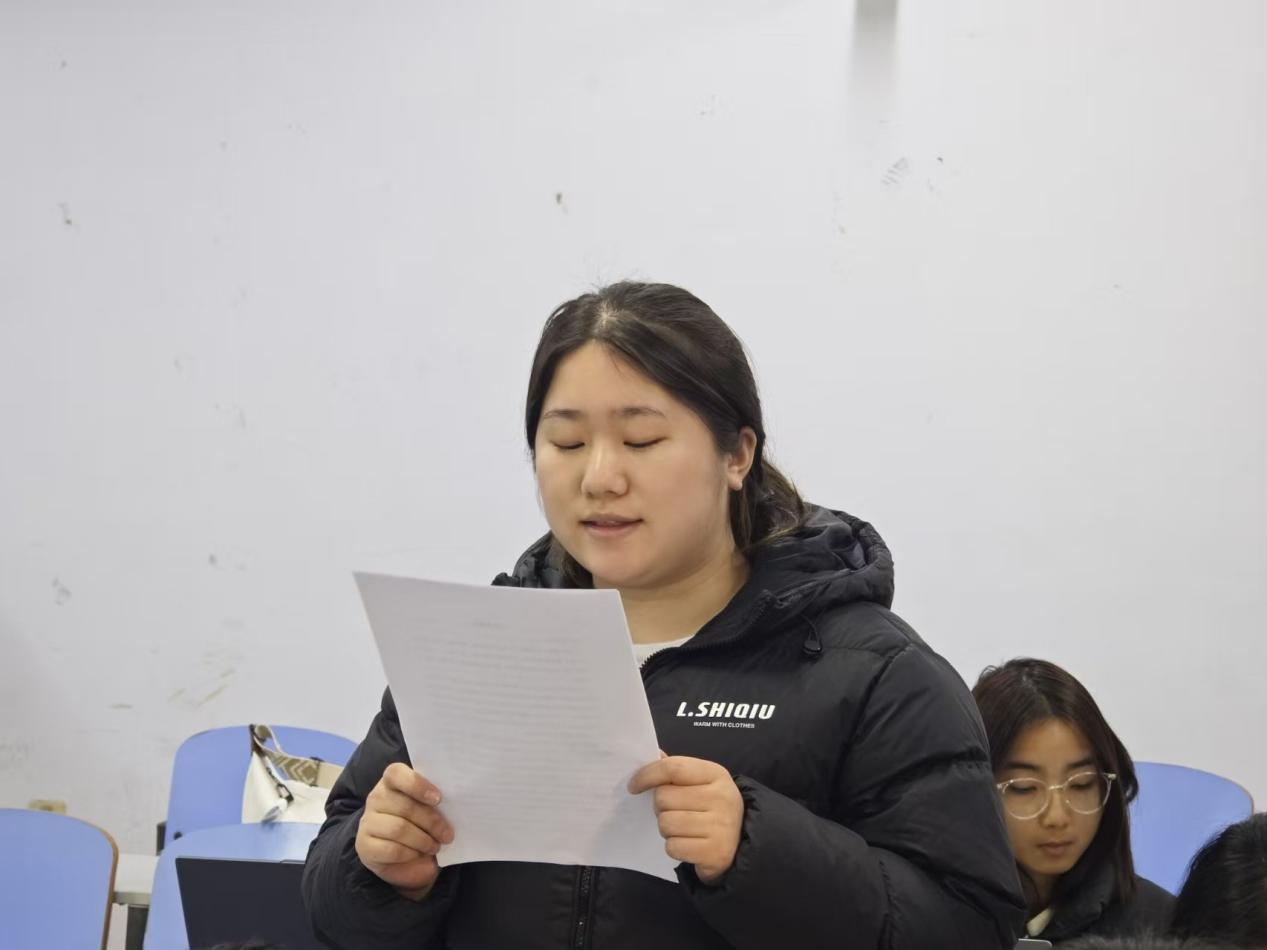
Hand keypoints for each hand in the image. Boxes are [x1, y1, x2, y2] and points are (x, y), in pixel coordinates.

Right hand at [355, 762, 453, 899]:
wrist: (401, 856)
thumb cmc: (420, 824)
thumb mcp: (429, 809)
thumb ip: (436, 802)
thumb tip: (455, 806)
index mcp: (391, 781)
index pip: (396, 774)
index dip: (417, 785)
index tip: (438, 799)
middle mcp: (376, 798)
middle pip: (405, 807)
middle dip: (431, 822)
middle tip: (448, 835)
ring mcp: (368, 821)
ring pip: (398, 829)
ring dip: (423, 840)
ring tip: (436, 846)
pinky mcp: (364, 845)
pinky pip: (391, 850)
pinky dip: (410, 854)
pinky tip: (419, 854)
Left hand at [628, 755, 743, 883]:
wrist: (740, 841)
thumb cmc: (712, 807)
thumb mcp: (702, 782)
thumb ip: (677, 770)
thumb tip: (653, 754)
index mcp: (715, 773)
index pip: (672, 767)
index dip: (647, 775)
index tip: (633, 785)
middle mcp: (721, 797)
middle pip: (664, 797)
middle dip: (660, 807)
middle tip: (673, 811)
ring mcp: (720, 826)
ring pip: (666, 823)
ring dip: (666, 828)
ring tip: (681, 827)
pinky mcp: (714, 852)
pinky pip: (673, 847)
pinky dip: (674, 847)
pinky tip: (687, 843)